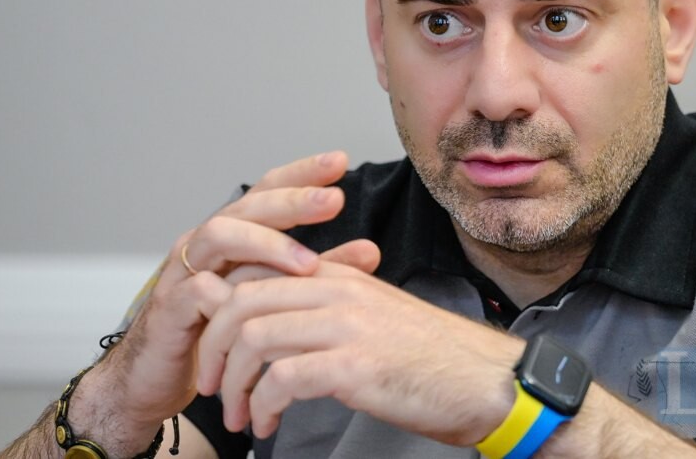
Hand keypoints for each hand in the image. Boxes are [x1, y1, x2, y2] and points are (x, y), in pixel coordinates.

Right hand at [71, 151, 377, 453]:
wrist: (158, 378)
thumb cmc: (220, 332)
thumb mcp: (277, 298)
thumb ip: (320, 273)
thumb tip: (371, 250)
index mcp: (235, 234)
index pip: (268, 190)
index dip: (301, 173)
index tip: (340, 161)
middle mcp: (207, 242)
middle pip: (248, 204)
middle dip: (292, 200)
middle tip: (333, 200)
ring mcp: (184, 270)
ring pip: (219, 235)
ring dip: (265, 244)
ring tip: (306, 261)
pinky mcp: (169, 307)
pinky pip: (195, 289)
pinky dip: (225, 293)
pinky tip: (253, 301)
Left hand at [194, 261, 524, 445]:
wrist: (484, 380)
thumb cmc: (430, 356)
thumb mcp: (372, 317)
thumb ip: (325, 312)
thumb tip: (277, 327)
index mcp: (339, 277)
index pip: (255, 272)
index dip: (220, 310)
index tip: (215, 347)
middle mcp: (337, 292)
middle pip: (241, 302)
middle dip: (212, 347)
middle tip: (210, 385)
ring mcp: (346, 326)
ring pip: (254, 338)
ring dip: (233, 383)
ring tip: (237, 414)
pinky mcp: (355, 366)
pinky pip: (282, 378)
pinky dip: (263, 405)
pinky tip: (268, 423)